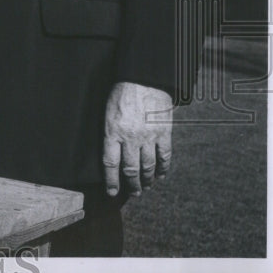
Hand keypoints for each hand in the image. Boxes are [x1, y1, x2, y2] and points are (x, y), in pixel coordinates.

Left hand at [103, 81, 172, 196]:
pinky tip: (162, 175)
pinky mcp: (164, 132)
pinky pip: (165, 156)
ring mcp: (149, 136)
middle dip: (132, 185)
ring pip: (148, 166)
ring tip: (146, 187)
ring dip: (148, 180)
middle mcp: (130, 138)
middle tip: (133, 193)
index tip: (111, 192)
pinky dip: (164, 168)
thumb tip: (111, 153)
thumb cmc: (121, 93)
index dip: (111, 181)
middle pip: (131, 169)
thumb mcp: (107, 112)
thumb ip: (109, 133)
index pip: (110, 164)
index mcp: (112, 132)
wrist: (143, 78)